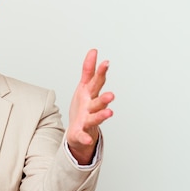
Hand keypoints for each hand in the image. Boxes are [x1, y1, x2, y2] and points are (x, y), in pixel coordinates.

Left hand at [66, 49, 114, 164]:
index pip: (97, 83)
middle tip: (111, 95)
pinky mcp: (81, 132)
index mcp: (91, 95)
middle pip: (98, 101)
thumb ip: (88, 70)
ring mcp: (88, 120)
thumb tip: (94, 51)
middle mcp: (92, 107)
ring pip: (95, 118)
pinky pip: (83, 135)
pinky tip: (88, 140)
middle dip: (105, 98)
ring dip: (102, 115)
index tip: (105, 63)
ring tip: (109, 113)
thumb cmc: (84, 106)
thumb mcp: (84, 86)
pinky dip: (85, 138)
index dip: (100, 73)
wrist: (78, 130)